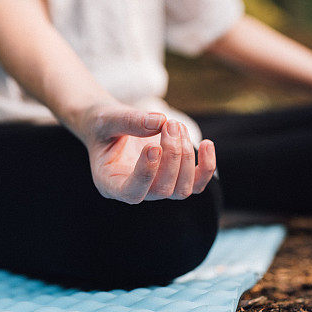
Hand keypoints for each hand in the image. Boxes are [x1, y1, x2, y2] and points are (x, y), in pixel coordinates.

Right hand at [76, 102, 215, 203]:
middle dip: (172, 155)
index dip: (146, 174)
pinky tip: (208, 144)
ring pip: (182, 189)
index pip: (131, 193)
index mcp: (111, 182)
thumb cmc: (103, 124)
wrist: (112, 125)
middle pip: (162, 189)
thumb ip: (129, 121)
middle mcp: (136, 191)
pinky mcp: (175, 180)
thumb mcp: (107, 118)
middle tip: (170, 123)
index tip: (153, 146)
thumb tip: (160, 121)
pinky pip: (198, 184)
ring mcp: (157, 188)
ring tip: (177, 126)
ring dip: (186, 156)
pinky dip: (207, 166)